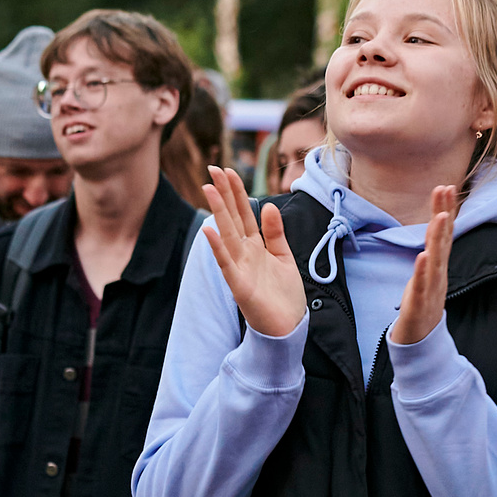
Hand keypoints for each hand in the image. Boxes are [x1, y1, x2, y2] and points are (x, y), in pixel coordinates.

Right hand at [201, 165, 304, 337]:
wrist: (289, 327)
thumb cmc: (285, 295)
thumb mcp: (284, 257)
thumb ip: (275, 233)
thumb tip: (269, 205)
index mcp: (255, 246)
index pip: (244, 213)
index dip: (236, 192)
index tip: (228, 170)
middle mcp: (244, 254)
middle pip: (233, 218)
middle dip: (223, 194)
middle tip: (212, 169)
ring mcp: (240, 268)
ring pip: (227, 235)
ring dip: (218, 212)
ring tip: (208, 189)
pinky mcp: (240, 286)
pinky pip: (227, 264)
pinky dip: (218, 247)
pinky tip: (209, 230)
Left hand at [390, 185, 459, 347]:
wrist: (420, 342)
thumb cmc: (423, 305)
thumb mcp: (428, 275)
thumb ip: (432, 253)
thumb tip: (435, 231)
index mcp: (438, 265)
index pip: (444, 233)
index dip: (446, 210)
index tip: (447, 186)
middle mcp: (438, 273)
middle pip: (443, 240)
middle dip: (444, 213)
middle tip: (446, 188)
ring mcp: (430, 288)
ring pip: (436, 259)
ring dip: (438, 237)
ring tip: (439, 216)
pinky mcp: (419, 304)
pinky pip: (422, 285)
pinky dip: (423, 270)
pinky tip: (423, 255)